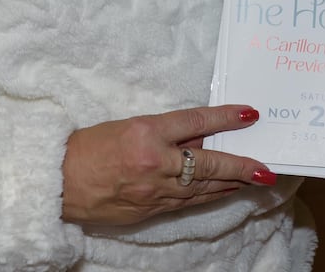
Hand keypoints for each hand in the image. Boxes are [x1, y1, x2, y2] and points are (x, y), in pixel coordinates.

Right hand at [61, 105, 275, 225]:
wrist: (59, 182)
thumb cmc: (86, 148)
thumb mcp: (126, 126)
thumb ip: (163, 131)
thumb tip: (198, 133)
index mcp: (145, 132)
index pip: (195, 122)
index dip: (225, 118)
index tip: (248, 114)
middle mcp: (154, 163)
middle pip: (208, 163)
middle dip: (241, 165)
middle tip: (266, 166)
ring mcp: (154, 191)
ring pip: (203, 187)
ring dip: (232, 183)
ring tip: (255, 179)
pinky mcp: (151, 210)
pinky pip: (188, 201)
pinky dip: (209, 195)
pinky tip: (224, 191)